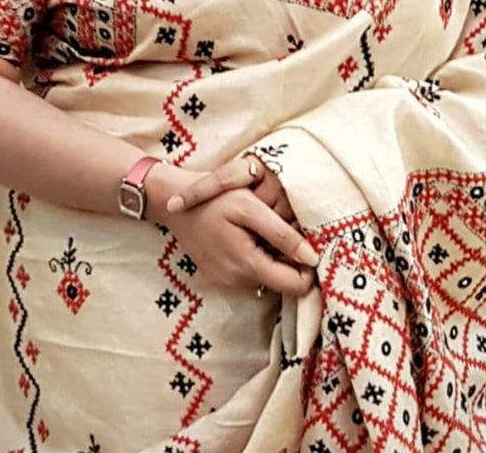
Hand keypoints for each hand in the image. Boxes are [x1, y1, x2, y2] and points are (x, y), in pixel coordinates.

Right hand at [142, 161, 314, 296]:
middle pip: (281, 281)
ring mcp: (225, 281)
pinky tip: (248, 236)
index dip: (309, 268)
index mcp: (247, 265)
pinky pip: (249, 273)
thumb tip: (312, 259)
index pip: (295, 286)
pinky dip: (256, 257)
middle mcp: (236, 281)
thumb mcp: (250, 208)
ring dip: (272, 257)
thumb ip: (282, 235)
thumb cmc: (213, 199)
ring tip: (264, 229)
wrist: (172, 201)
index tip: (310, 245)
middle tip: (286, 229)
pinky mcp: (218, 276)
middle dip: (290, 259)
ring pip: (266, 277)